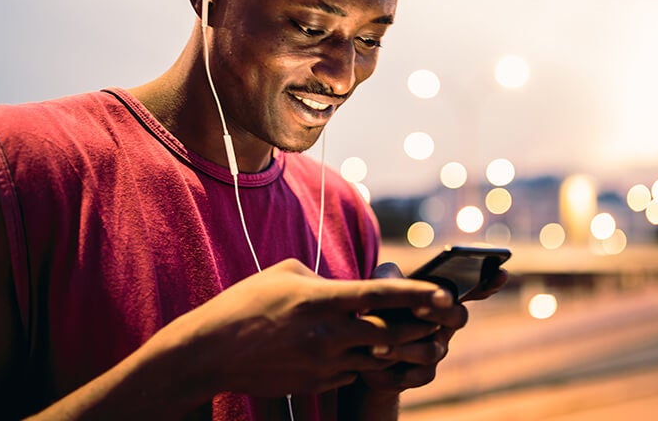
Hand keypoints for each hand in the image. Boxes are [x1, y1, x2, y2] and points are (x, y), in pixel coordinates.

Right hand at [150, 259, 452, 399]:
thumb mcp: (286, 274)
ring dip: (401, 351)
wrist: (211, 352)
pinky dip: (364, 363)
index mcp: (321, 299)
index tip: (446, 295)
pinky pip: (353, 374)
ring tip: (421, 342)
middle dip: (422, 328)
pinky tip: (365, 354)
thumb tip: (350, 292)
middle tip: (444, 322)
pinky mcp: (317, 384)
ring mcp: (323, 363)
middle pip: (392, 334)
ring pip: (378, 359)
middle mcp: (327, 334)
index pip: (381, 295)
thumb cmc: (246, 304)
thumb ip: (325, 281)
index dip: (418, 295)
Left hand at [356, 261, 507, 391]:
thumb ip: (387, 276)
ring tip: (380, 345)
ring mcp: (437, 350)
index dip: (489, 282)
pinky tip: (376, 363)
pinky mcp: (423, 375)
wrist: (364, 352)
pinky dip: (396, 369)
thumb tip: (391, 271)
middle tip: (417, 308)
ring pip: (433, 350)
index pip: (472, 289)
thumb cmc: (378, 313)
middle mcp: (445, 325)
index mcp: (441, 299)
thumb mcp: (380, 289)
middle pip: (458, 317)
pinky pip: (418, 375)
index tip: (501, 272)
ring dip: (406, 348)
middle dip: (440, 312)